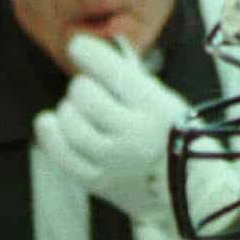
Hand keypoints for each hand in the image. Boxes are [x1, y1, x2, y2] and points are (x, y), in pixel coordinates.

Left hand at [33, 33, 191, 224]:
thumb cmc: (174, 135)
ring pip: (69, 123)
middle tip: (90, 91)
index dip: (87, 52)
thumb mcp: (165, 100)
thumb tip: (87, 52)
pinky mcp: (98, 183)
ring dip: (68, 110)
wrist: (189, 193)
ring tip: (78, 110)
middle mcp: (134, 136)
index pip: (110, 70)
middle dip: (83, 86)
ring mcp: (114, 163)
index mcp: (156, 108)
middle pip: (84, 94)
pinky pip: (61, 155)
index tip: (77, 46)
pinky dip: (51, 134)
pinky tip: (49, 121)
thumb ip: (130, 79)